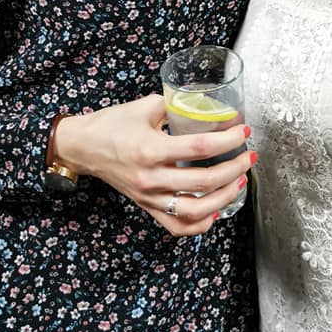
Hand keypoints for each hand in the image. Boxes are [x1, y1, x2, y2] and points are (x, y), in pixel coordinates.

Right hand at [54, 95, 254, 235]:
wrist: (83, 147)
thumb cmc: (112, 124)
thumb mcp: (144, 106)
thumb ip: (176, 105)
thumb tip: (206, 105)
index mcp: (150, 149)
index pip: (199, 148)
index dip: (227, 140)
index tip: (243, 131)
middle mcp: (151, 177)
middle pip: (204, 181)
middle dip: (234, 167)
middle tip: (248, 155)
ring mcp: (149, 196)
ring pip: (195, 209)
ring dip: (224, 197)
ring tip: (239, 181)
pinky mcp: (147, 206)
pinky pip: (177, 225)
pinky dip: (201, 223)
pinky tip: (216, 210)